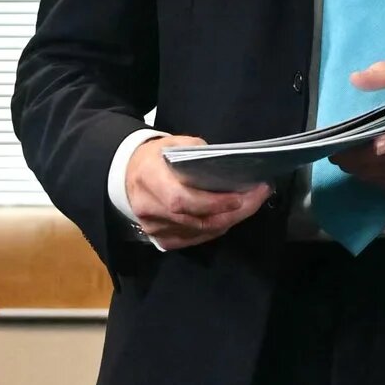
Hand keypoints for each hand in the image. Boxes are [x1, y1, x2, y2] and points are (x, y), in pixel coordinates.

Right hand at [126, 136, 268, 249]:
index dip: (213, 203)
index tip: (240, 196)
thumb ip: (199, 155)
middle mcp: (148, 207)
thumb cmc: (157, 157)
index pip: (181, 200)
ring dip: (229, 220)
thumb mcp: (176, 144)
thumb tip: (230, 168)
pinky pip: (194, 239)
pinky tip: (230, 217)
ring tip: (250, 204)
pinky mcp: (160, 238)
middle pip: (195, 220)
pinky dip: (215, 229)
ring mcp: (152, 226)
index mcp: (149, 178)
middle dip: (232, 212)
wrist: (127, 173)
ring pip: (199, 231)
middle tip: (257, 197)